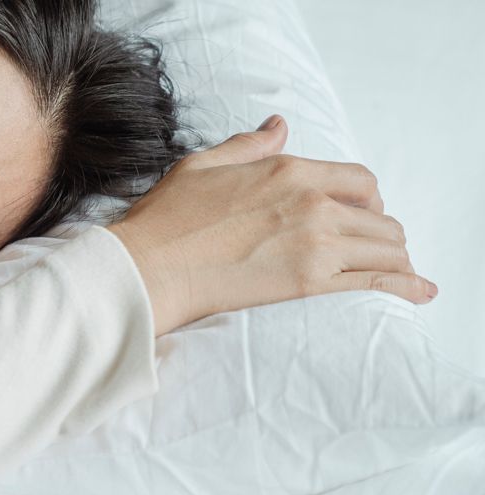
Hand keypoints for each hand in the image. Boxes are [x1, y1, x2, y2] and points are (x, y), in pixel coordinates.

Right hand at [108, 115, 433, 335]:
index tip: (362, 213)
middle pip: (379, 216)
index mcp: (288, 170)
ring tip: (394, 272)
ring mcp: (315, 242)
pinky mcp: (309, 282)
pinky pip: (376, 281)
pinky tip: (419, 292)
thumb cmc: (165, 220)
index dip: (368, 198)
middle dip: (381, 233)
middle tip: (371, 249)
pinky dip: (404, 286)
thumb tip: (278, 128)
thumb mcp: (203, 165)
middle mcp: (312, 202)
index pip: (359, 180)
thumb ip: (248, 146)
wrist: (149, 269)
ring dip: (394, 259)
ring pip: (386, 248)